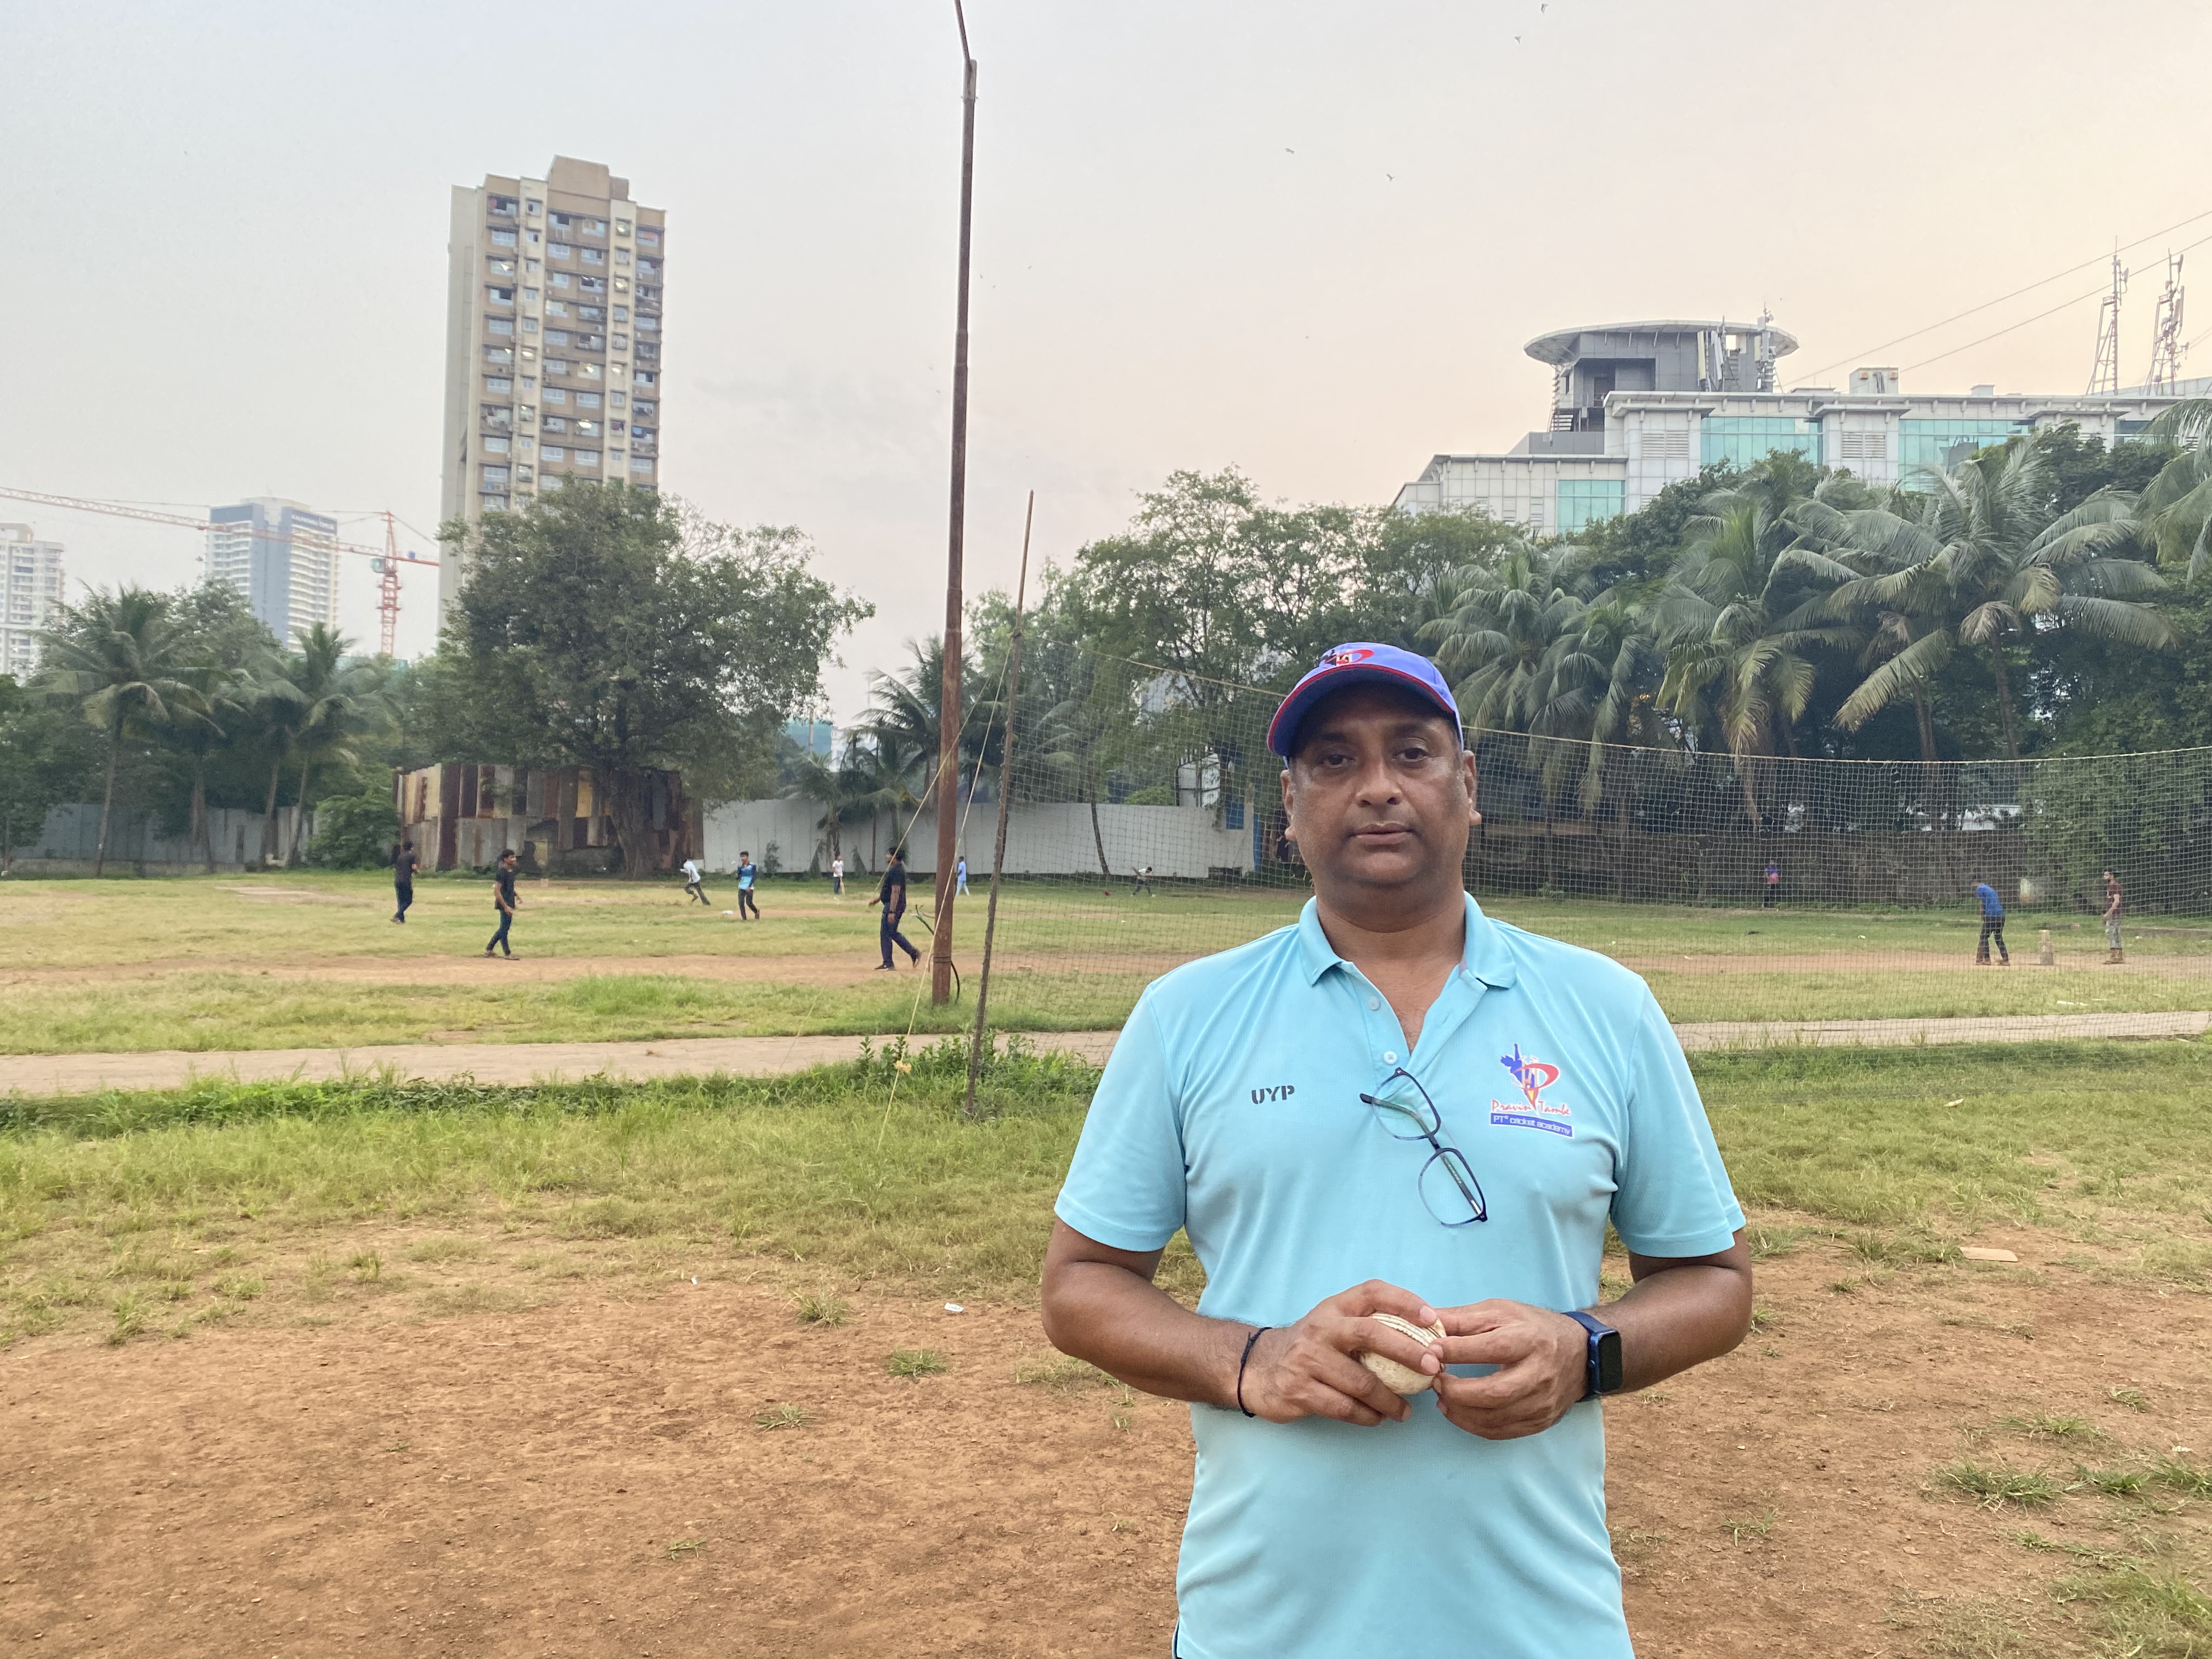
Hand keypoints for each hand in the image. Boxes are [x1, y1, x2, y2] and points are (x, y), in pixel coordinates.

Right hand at [1239, 1281, 1444, 1426]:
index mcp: (1334, 1307)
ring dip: (1390, 1400)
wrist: (1258, 1367)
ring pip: (1361, 1382)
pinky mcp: (1300, 1390)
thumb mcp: (1333, 1324)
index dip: (1405, 1301)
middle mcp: (1321, 1328)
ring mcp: (1308, 1359)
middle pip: (1371, 1334)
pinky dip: (1367, 1416)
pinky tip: (1377, 1418)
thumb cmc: (1311, 1347)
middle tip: (1432, 1369)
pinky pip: (1344, 1407)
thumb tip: (1425, 1341)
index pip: (1373, 1292)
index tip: (1433, 1319)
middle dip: (1408, 1352)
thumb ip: (1368, 1325)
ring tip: (1405, 1412)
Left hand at [1431, 1299, 1586, 1440]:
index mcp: (1530, 1340)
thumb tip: (1424, 1321)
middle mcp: (1539, 1373)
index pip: (1494, 1347)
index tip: (1431, 1350)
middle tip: (1435, 1381)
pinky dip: (1473, 1426)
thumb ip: (1462, 1319)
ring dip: (1460, 1411)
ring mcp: (1542, 1402)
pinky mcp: (1540, 1421)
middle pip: (1496, 1392)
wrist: (1579, 1353)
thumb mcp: (1500, 1312)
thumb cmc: (1532, 1328)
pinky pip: (1502, 1431)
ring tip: (1441, 1397)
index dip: (1458, 1351)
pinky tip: (1457, 1412)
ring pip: (1496, 1417)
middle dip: (1458, 1391)